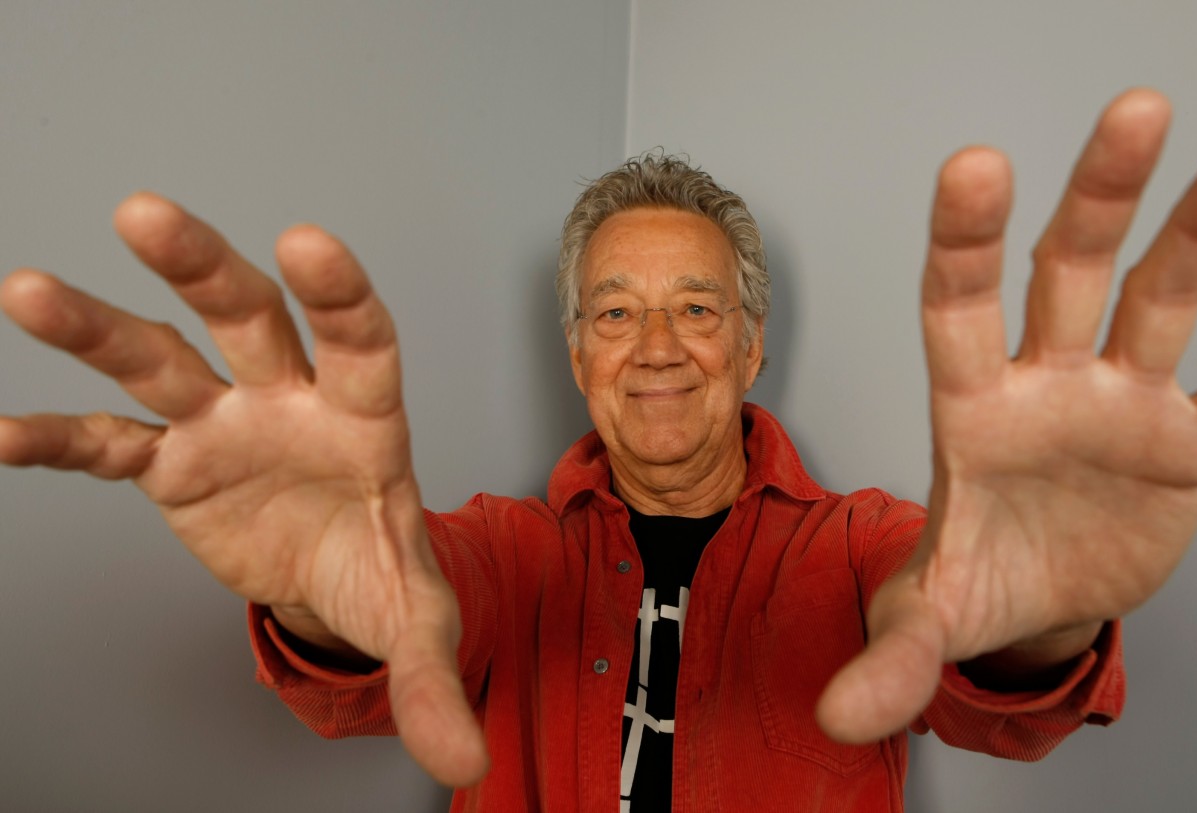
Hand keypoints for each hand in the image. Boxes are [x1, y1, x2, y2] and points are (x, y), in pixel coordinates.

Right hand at [0, 195, 487, 785]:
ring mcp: (224, 424)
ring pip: (161, 361)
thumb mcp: (417, 618)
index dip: (339, 294)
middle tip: (144, 215)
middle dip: (202, 267)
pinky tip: (2, 435)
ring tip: (30, 292)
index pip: (361, 341)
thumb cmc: (380, 565)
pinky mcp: (172, 465)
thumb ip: (434, 678)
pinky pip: (108, 445)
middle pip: (248, 318)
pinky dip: (60, 439)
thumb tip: (464, 766)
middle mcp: (289, 400)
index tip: (308, 245)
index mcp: (366, 416)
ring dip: (99, 330)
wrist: (331, 575)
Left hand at [817, 89, 1196, 740]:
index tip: (973, 164)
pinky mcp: (1182, 440)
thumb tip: (838, 718)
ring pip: (1161, 300)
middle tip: (1135, 108)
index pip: (955, 306)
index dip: (962, 238)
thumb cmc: (978, 577)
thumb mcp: (930, 618)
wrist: (1044, 600)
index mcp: (971, 407)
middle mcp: (1047, 382)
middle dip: (1101, 194)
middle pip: (1069, 270)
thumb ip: (889, 658)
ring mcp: (1119, 402)